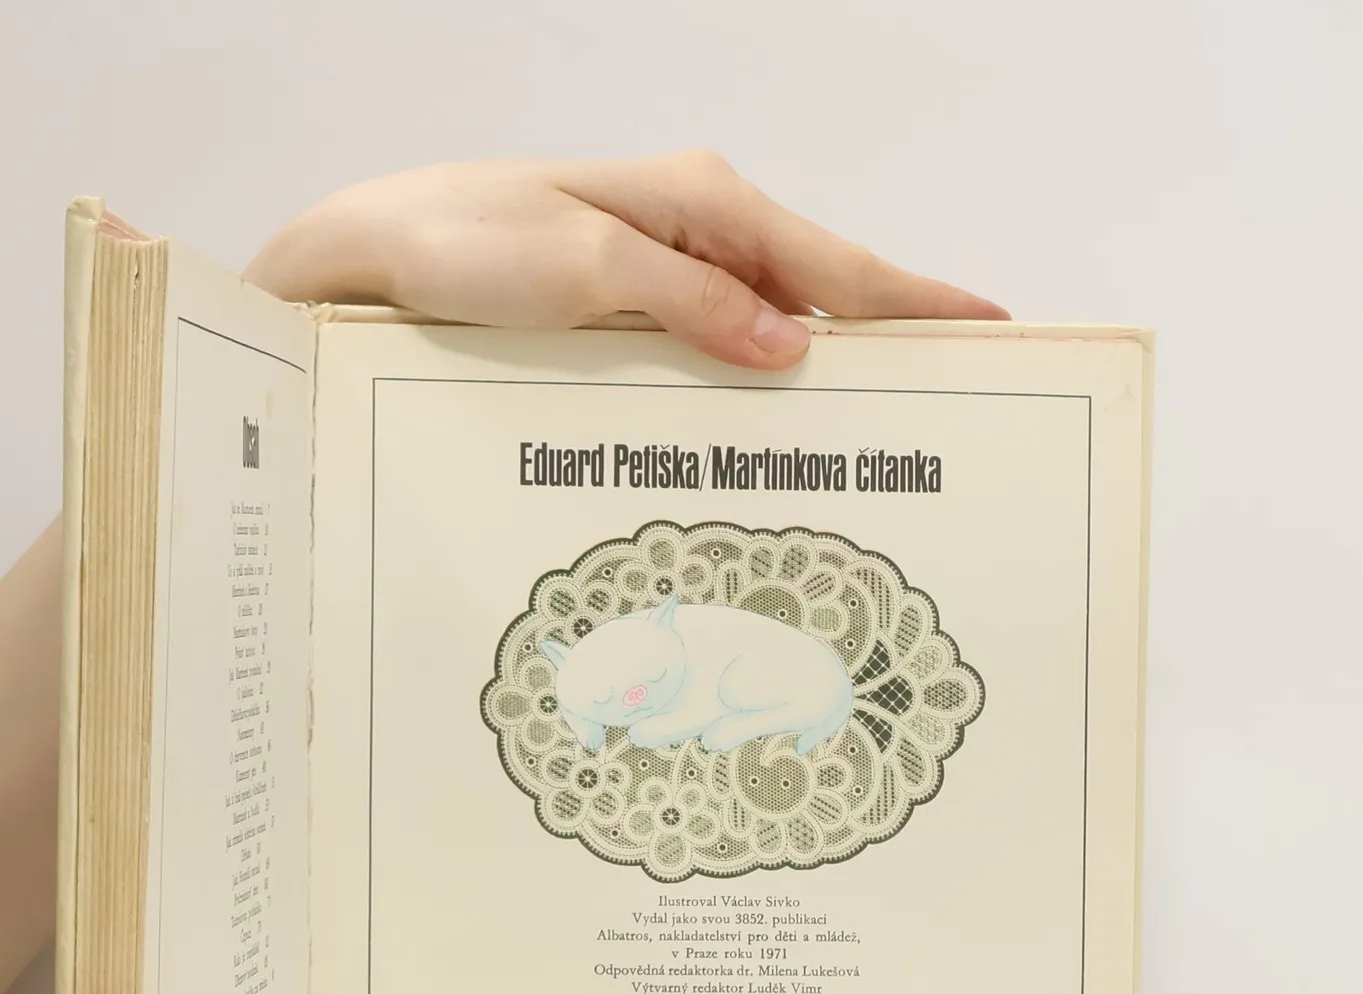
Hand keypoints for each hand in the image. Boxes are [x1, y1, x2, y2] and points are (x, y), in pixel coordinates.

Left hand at [247, 150, 1006, 370]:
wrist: (370, 255)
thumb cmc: (467, 247)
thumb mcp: (588, 273)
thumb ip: (697, 307)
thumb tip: (798, 348)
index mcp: (701, 201)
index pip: (835, 266)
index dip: (915, 302)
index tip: (992, 330)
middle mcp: (693, 224)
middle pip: (817, 292)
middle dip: (887, 341)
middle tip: (954, 398)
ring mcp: (663, 263)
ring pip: (771, 320)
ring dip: (823, 365)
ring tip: (885, 422)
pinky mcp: (629, 299)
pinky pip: (720, 338)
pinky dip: (757, 374)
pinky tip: (776, 413)